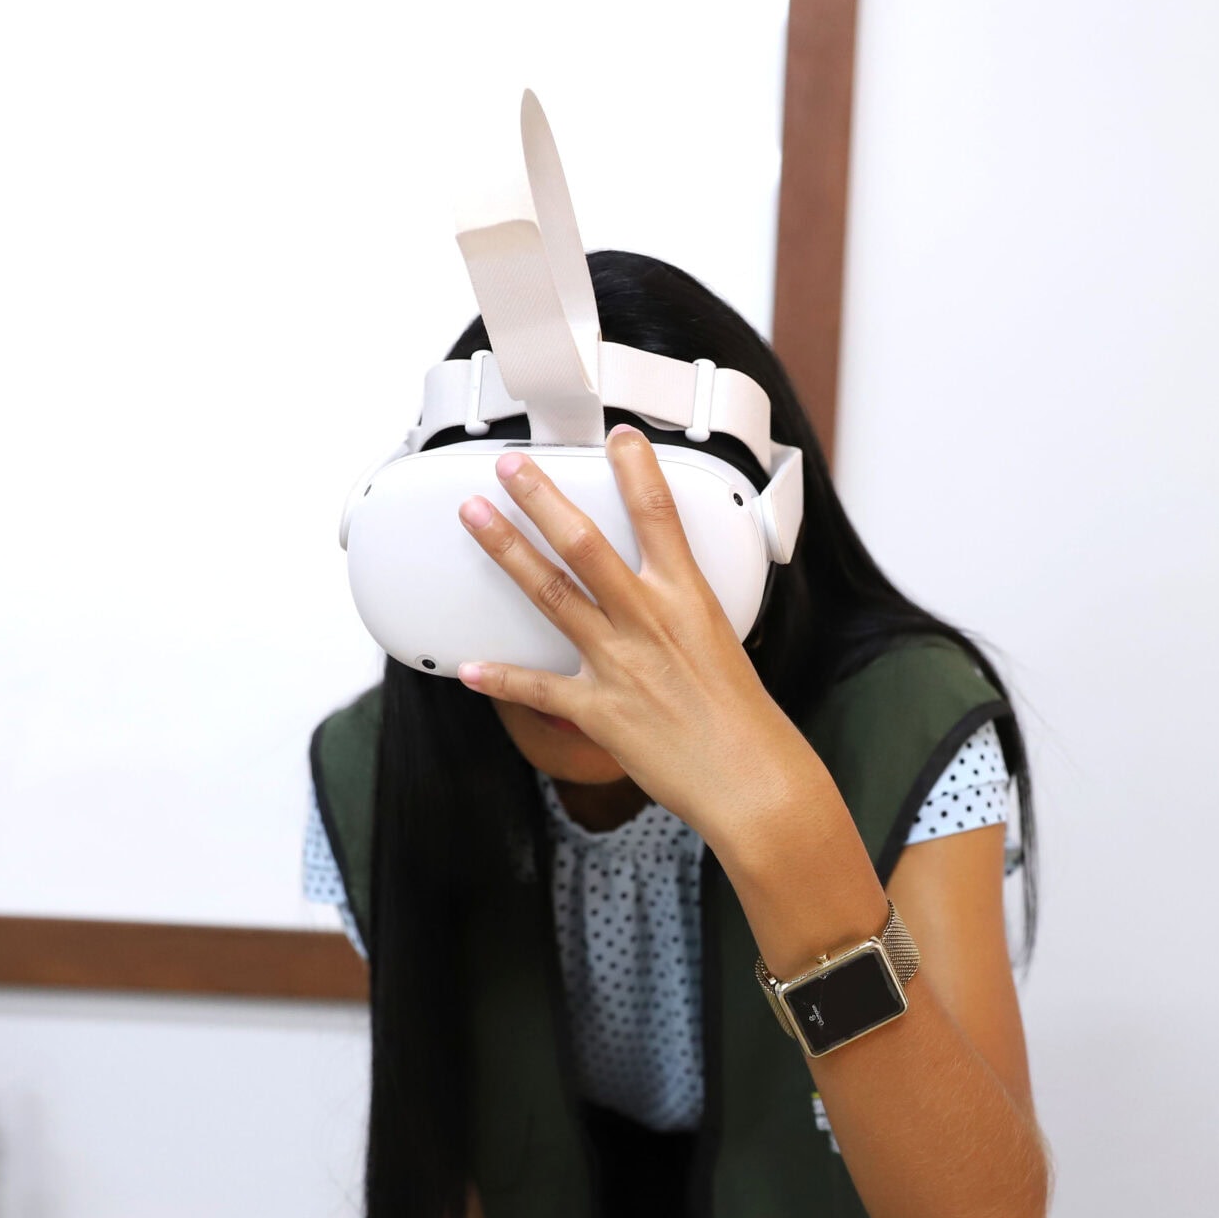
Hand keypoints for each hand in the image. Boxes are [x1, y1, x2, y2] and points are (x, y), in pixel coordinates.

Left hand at [454, 427, 828, 857]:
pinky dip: (500, 678)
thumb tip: (662, 599)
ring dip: (508, 550)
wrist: (749, 780)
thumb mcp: (723, 643)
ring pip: (551, 592)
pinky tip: (469, 666)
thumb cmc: (744, 720)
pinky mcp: (597, 708)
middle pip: (584, 542)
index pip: (659, 514)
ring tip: (476, 516)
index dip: (635, 468)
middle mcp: (647, 620)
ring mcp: (618, 662)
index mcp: (687, 599)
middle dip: (542, 496)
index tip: (617, 436)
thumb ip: (683, 613)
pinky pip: (536, 687)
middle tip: (510, 466)